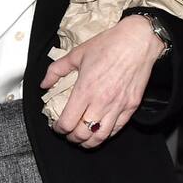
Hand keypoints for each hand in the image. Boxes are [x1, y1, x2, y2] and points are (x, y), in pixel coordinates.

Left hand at [40, 15, 164, 148]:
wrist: (138, 41)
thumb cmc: (109, 44)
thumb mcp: (77, 53)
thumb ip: (56, 70)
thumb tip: (45, 84)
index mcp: (85, 90)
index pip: (67, 122)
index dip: (59, 129)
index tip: (57, 126)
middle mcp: (101, 102)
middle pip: (82, 134)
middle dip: (72, 138)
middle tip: (68, 133)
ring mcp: (118, 106)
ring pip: (100, 137)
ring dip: (88, 142)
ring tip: (83, 138)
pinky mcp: (131, 106)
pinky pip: (117, 129)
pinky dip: (106, 134)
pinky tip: (100, 131)